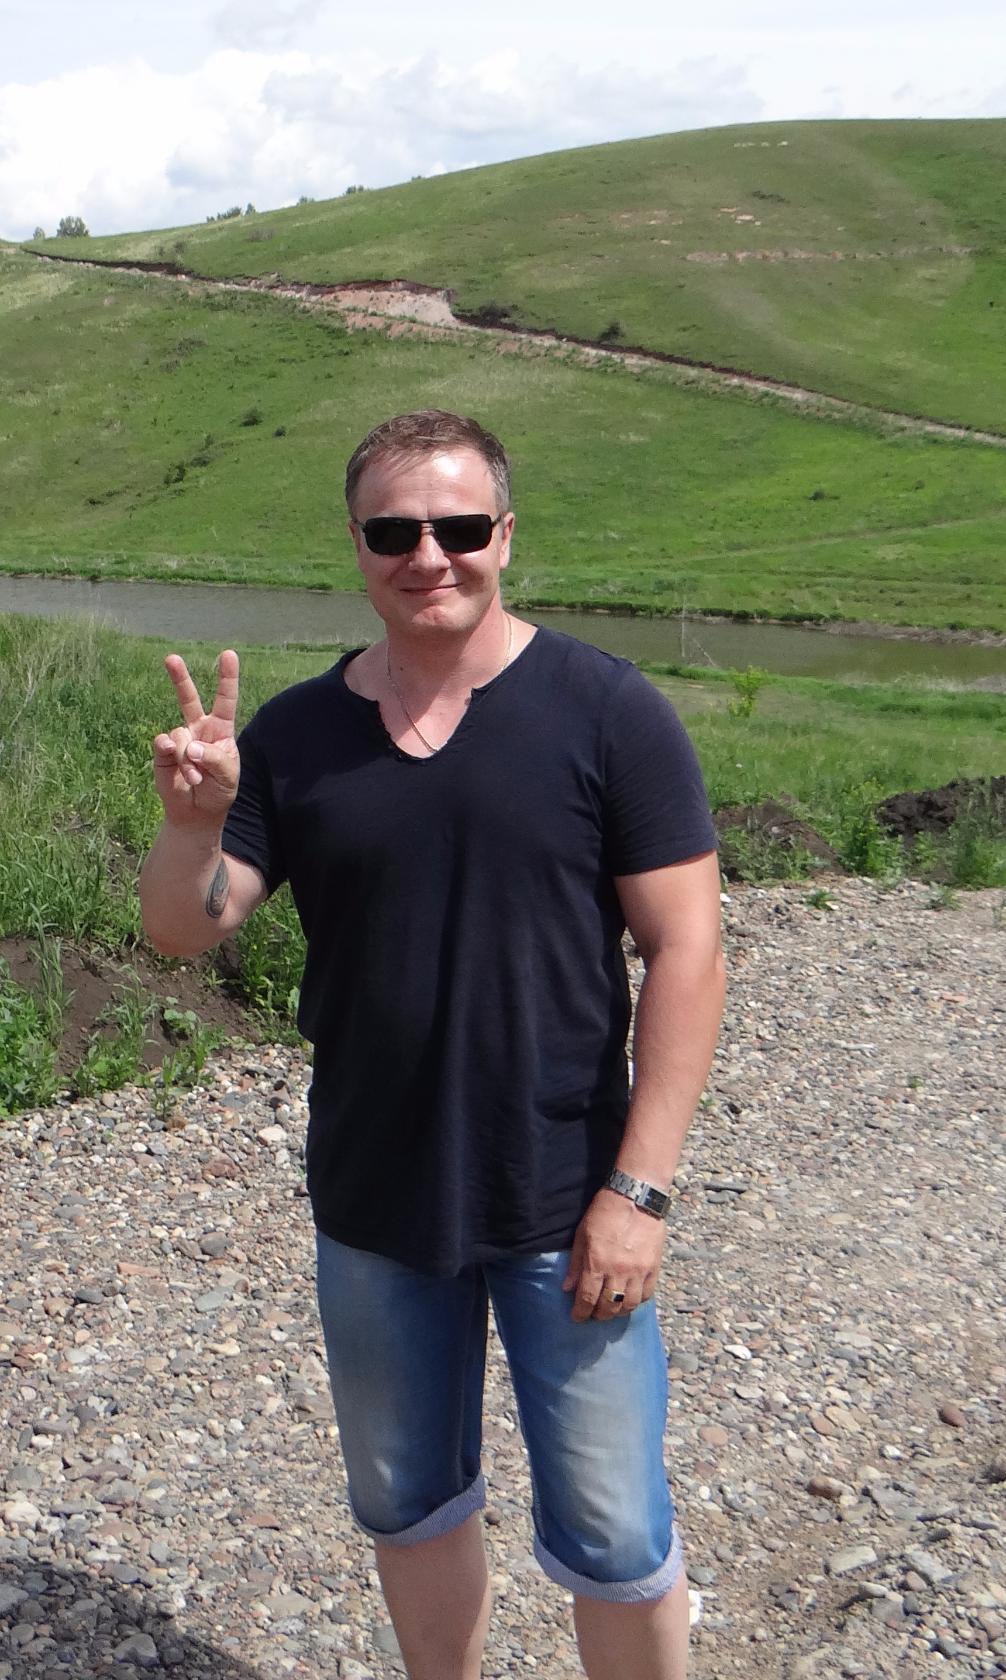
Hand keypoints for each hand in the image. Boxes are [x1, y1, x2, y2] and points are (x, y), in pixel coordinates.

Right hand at [152, 650, 240, 829]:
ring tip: (196, 778)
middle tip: (171, 658)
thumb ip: (214, 758)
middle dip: (179, 678)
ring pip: (179, 735)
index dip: (227, 678)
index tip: (229, 654)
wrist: (197, 813)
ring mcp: (180, 739)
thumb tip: (190, 746)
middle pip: (188, 699)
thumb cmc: (219, 791)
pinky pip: (163, 744)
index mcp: (221, 731)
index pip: (226, 701)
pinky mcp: (163, 752)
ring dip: (188, 760)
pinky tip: (180, 773)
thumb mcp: (228, 777)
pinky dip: (172, 758)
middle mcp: (199, 729)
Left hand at [562, 1188, 665, 1322]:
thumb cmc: (604, 1212)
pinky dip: (636, 1301)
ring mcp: (638, 1271)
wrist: (636, 1197)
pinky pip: (646, 1294)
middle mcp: (618, 1271)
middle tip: (593, 1314)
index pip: (587, 1298)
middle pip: (608, 1306)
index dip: (581, 1312)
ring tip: (611, 1309)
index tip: (577, 1317)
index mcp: (597, 1263)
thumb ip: (575, 1263)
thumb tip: (567, 1288)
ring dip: (618, 1312)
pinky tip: (629, 1299)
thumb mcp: (582, 1234)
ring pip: (628, 1305)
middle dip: (599, 1315)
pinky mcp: (654, 1267)